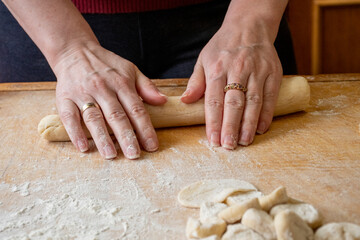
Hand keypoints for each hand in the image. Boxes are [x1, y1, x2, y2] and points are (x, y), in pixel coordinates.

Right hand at [54, 42, 166, 158]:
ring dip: (102, 138)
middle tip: (134, 155)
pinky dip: (75, 132)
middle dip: (126, 137)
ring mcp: (82, 93)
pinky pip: (69, 116)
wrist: (75, 50)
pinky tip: (82, 147)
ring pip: (94, 118)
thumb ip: (147, 86)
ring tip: (111, 155)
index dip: (145, 129)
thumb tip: (163, 101)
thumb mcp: (130, 69)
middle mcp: (103, 88)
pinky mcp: (64, 97)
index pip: (136, 109)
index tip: (152, 146)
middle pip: (116, 116)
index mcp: (121, 83)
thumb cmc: (106, 64)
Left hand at [181, 23, 282, 148]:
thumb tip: (185, 101)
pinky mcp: (273, 72)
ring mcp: (257, 71)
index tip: (213, 140)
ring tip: (244, 142)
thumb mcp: (204, 59)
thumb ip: (196, 82)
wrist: (249, 26)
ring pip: (254, 101)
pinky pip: (270, 96)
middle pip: (234, 103)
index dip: (213, 122)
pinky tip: (261, 128)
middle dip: (231, 127)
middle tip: (229, 146)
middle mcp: (238, 69)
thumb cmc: (222, 47)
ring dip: (249, 124)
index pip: (214, 100)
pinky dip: (267, 114)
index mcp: (218, 68)